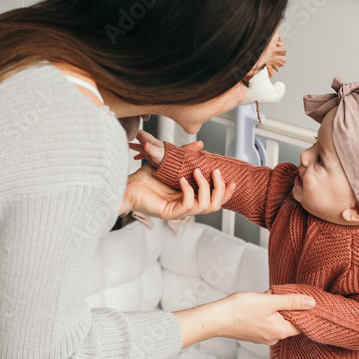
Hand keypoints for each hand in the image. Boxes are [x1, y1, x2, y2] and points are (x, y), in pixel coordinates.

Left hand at [120, 164, 234, 219]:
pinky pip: (187, 205)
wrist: (126, 187)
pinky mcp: (169, 212)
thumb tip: (200, 145)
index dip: (227, 192)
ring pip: (204, 206)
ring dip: (204, 187)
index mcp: (189, 197)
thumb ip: (186, 155)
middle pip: (214, 206)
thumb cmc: (144, 179)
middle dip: (220, 189)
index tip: (233, 180)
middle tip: (215, 172)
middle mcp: (186, 206)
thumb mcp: (170, 164)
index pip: (215, 200)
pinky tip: (182, 179)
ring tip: (196, 172)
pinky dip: (188, 191)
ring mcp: (178, 211)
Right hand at [128, 129, 169, 167]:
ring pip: (139, 146)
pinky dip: (138, 155)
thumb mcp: (157, 153)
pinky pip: (142, 154)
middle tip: (123, 133)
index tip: (125, 127)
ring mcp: (149, 150)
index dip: (132, 130)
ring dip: (132, 145)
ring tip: (125, 144)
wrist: (173, 164)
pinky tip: (135, 158)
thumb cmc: (166, 158)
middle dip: (131, 135)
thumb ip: (150, 148)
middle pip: (138, 137)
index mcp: (150, 141)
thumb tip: (145, 144)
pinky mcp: (150, 156)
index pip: (139, 132)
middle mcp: (149, 144)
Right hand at [174, 291, 314, 347]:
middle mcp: (274, 338)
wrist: (216, 318)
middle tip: (277, 294)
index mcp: (281, 331)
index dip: (304, 310)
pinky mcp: (254, 334)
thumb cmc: (241, 309)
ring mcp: (263, 337)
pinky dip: (265, 312)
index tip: (301, 297)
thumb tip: (312, 303)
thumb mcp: (269, 301)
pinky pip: (266, 322)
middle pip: (289, 321)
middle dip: (286, 306)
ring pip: (277, 320)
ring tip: (264, 298)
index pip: (303, 323)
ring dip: (274, 308)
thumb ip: (292, 301)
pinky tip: (256, 304)